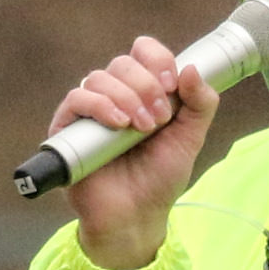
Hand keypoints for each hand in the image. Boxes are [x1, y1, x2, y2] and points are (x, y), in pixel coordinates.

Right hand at [54, 36, 217, 269]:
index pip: (143, 52)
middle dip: (146, 86)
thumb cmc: (159, 180)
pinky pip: (76, 99)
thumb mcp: (190, 138)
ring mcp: (89, 112)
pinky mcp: (68, 129)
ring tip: (141, 128)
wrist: (136, 217)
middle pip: (122, 63)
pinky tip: (118, 124)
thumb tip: (191, 68)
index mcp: (142, 92)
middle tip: (159, 120)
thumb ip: (200, 103)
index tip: (172, 84)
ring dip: (126, 97)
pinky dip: (99, 105)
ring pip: (99, 77)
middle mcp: (114, 96)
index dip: (158, 59)